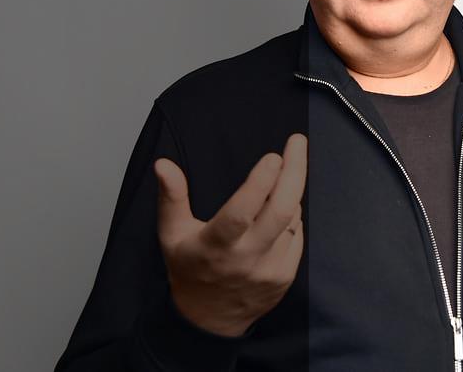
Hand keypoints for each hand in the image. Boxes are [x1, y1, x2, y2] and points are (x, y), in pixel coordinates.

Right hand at [153, 133, 306, 336]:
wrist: (210, 319)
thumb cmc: (189, 268)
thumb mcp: (171, 234)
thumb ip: (171, 197)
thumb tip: (164, 164)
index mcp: (216, 246)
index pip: (241, 212)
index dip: (259, 183)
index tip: (273, 156)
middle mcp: (246, 259)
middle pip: (281, 211)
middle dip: (294, 172)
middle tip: (297, 143)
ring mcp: (270, 270)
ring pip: (292, 220)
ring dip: (291, 192)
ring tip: (283, 175)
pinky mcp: (286, 276)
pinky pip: (297, 236)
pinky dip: (292, 217)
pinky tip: (282, 208)